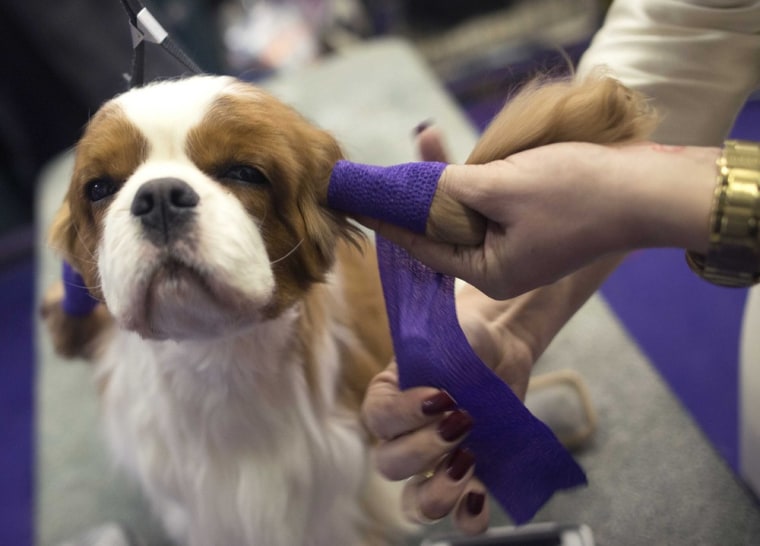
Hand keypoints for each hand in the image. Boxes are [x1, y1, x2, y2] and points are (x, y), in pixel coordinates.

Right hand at [361, 284, 534, 534]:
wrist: (499, 350)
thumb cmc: (466, 339)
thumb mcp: (448, 334)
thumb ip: (434, 345)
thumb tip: (430, 352)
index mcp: (388, 399)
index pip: (377, 417)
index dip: (404, 414)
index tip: (441, 396)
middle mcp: (403, 438)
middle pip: (389, 465)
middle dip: (424, 449)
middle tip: (463, 420)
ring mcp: (435, 466)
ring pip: (415, 504)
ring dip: (439, 491)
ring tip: (469, 460)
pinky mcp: (470, 480)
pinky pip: (461, 517)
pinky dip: (469, 516)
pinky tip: (481, 495)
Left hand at [362, 141, 717, 298]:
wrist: (643, 187)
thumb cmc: (574, 193)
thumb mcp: (501, 187)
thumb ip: (450, 190)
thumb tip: (414, 188)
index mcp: (489, 272)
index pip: (424, 247)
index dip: (391, 222)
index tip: (363, 204)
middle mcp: (499, 265)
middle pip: (443, 230)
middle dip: (417, 198)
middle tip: (383, 175)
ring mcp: (517, 246)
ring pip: (465, 214)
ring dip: (444, 182)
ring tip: (423, 145)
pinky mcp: (531, 224)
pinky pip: (488, 205)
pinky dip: (471, 182)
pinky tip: (454, 157)